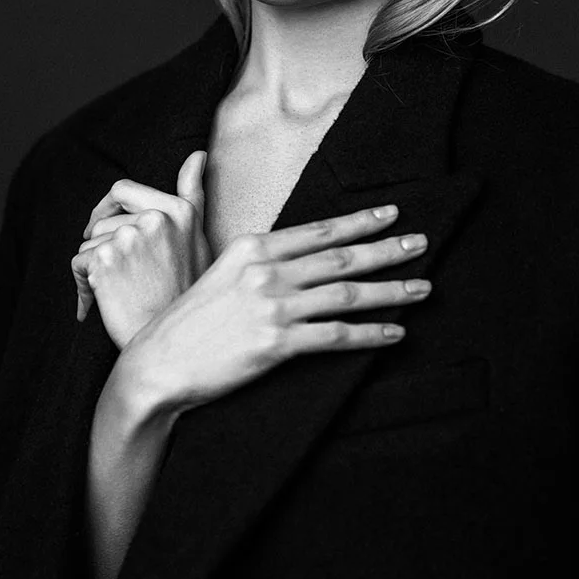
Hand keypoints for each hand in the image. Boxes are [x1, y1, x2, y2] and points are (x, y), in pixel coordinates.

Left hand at [71, 151, 211, 348]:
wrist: (173, 340)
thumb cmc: (186, 291)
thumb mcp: (199, 237)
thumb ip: (192, 193)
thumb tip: (197, 155)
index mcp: (180, 210)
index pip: (122, 191)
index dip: (107, 210)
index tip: (107, 229)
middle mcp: (156, 218)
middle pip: (102, 222)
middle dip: (102, 246)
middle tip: (119, 274)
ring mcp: (130, 237)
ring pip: (89, 243)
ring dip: (94, 268)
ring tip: (118, 292)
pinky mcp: (105, 260)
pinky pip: (78, 262)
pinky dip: (82, 284)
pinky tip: (102, 301)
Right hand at [115, 204, 429, 415]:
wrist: (155, 364)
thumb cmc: (189, 320)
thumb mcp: (219, 270)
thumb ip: (257, 256)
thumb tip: (290, 250)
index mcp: (253, 248)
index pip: (319, 230)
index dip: (359, 222)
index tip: (390, 215)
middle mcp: (266, 272)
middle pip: (341, 257)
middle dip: (387, 250)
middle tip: (423, 243)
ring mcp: (272, 307)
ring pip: (347, 294)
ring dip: (391, 291)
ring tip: (422, 288)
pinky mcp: (276, 344)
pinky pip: (337, 336)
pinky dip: (371, 334)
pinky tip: (395, 333)